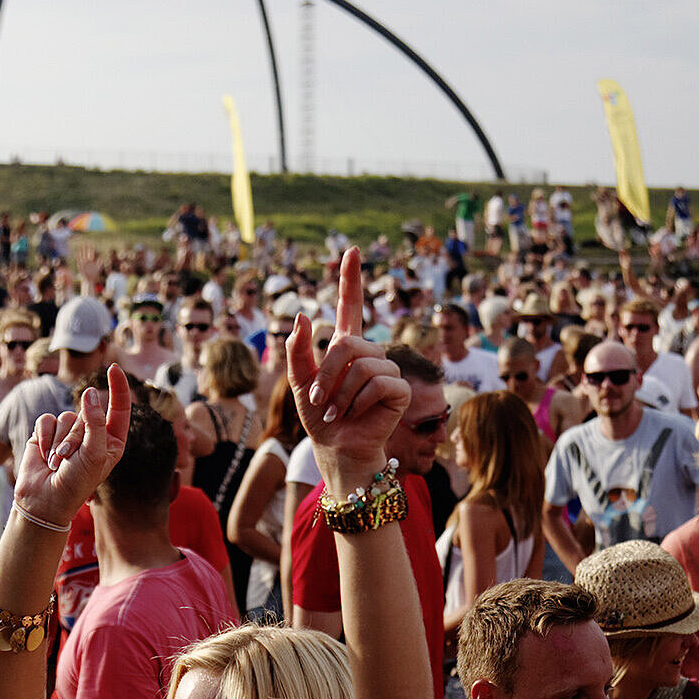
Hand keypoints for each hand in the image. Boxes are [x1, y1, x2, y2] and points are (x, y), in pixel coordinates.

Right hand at [11, 367, 130, 529]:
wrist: (45, 501)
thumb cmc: (76, 482)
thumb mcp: (95, 453)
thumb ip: (95, 422)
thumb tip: (90, 392)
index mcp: (111, 440)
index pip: (119, 407)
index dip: (118, 387)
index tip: (113, 368)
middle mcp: (91, 434)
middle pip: (85, 413)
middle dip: (75, 436)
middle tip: (70, 460)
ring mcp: (68, 433)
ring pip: (65, 416)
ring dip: (59, 441)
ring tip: (57, 462)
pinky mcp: (47, 434)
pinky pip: (46, 420)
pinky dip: (44, 437)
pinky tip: (44, 456)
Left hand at [285, 248, 408, 487]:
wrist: (336, 448)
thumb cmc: (319, 417)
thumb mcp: (299, 382)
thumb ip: (298, 350)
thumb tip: (303, 315)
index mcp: (345, 347)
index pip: (348, 306)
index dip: (350, 279)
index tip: (351, 251)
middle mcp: (369, 353)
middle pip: (347, 344)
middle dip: (326, 374)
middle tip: (319, 400)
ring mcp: (387, 369)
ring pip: (362, 364)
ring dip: (340, 393)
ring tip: (336, 411)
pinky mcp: (400, 389)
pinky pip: (378, 383)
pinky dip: (359, 402)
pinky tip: (355, 414)